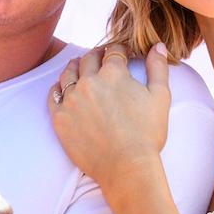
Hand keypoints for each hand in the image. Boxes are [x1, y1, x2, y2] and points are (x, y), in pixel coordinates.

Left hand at [48, 43, 170, 191]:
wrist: (126, 167)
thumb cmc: (147, 134)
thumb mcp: (160, 97)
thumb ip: (157, 68)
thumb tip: (156, 46)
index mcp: (113, 74)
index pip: (113, 51)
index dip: (119, 50)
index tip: (122, 53)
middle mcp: (89, 82)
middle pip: (88, 59)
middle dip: (96, 55)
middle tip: (100, 57)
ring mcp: (71, 100)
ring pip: (68, 73)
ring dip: (75, 67)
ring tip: (79, 66)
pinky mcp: (60, 118)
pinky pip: (53, 95)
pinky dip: (58, 88)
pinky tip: (63, 88)